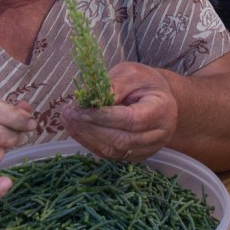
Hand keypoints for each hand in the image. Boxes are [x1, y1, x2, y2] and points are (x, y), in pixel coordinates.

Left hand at [60, 62, 177, 162]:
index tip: (80, 110)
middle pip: (122, 139)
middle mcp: (158, 135)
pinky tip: (77, 129)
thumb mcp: (131, 73)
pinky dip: (90, 143)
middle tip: (68, 113)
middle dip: (91, 128)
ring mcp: (148, 149)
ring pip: (114, 151)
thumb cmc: (145, 82)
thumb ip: (114, 85)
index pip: (132, 120)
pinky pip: (110, 155)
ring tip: (68, 120)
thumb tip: (89, 101)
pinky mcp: (135, 156)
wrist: (159, 97)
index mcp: (162, 110)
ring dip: (87, 137)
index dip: (104, 117)